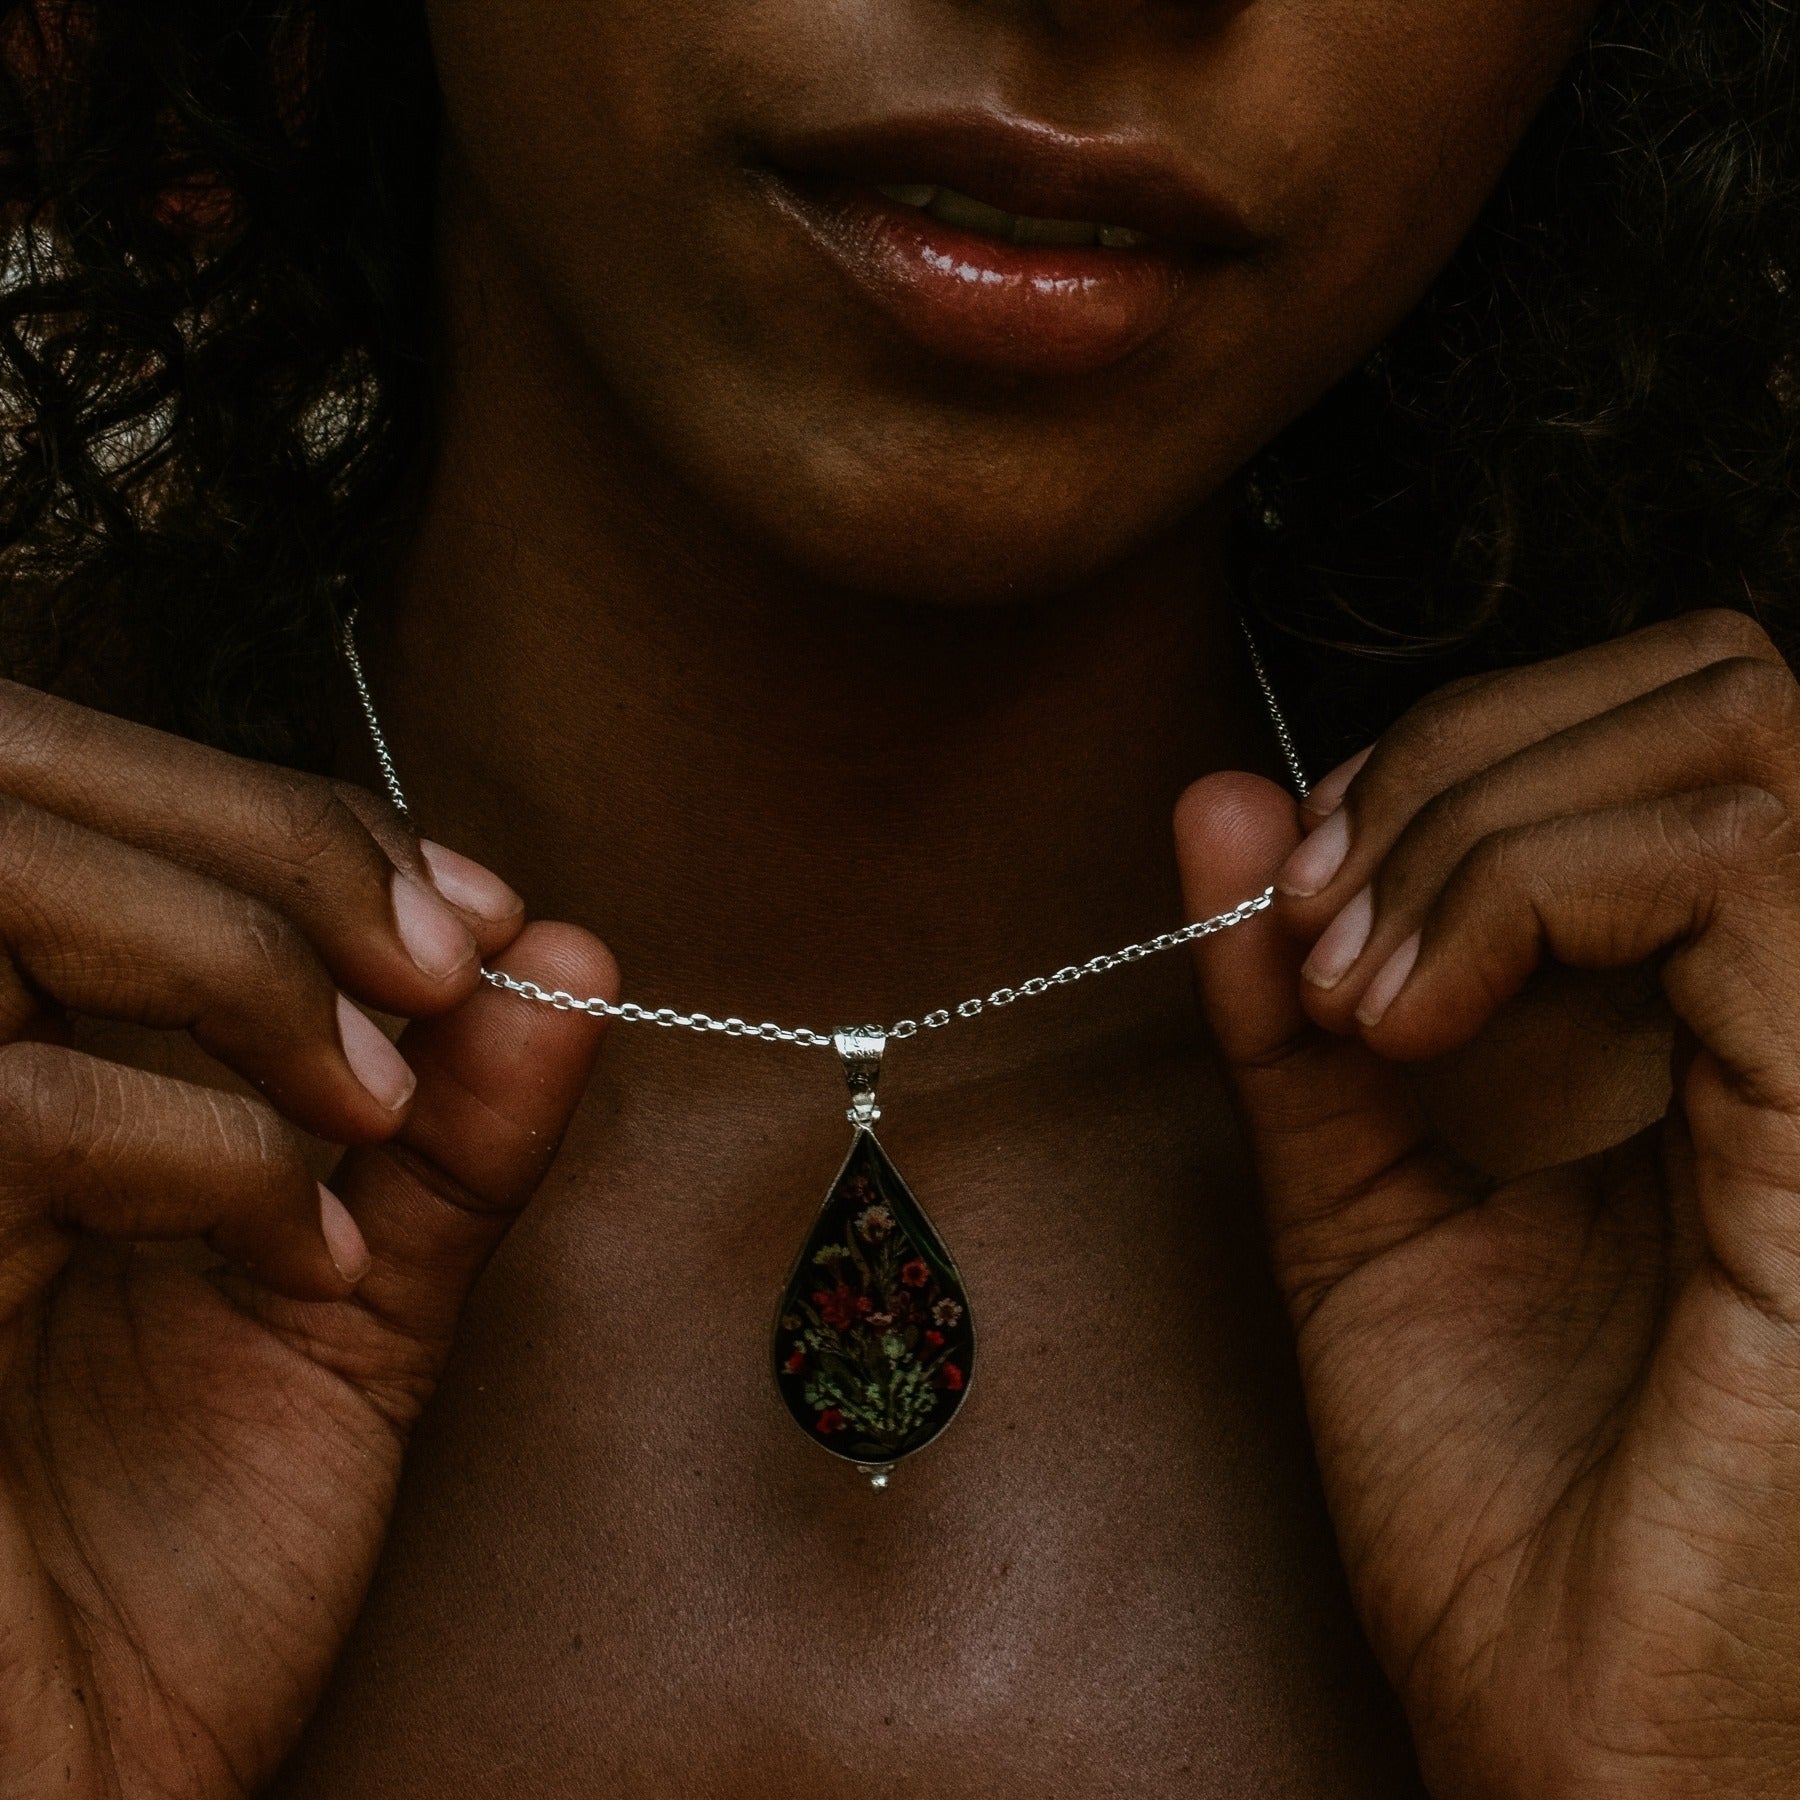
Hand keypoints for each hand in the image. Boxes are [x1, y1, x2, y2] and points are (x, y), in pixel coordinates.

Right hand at [0, 682, 615, 1796]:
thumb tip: (567, 957)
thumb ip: (455, 1136)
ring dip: (246, 966)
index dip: (304, 822)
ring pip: (10, 898)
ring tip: (376, 1104)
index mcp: (30, 1055)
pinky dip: (211, 1155)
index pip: (110, 797)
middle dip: (278, 847)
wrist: (68, 1787)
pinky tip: (305, 1263)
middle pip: (34, 786)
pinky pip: (20, 1110)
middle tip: (447, 954)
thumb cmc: (178, 1563)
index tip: (482, 915)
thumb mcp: (357, 1311)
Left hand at [1177, 611, 1799, 1798]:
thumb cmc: (1496, 1505)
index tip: (1298, 886)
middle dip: (1466, 752)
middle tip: (1325, 917)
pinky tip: (1410, 1019)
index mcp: (1732, 1032)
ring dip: (1479, 819)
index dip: (1456, 748)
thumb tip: (1215, 807)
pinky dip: (1526, 888)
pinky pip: (1741, 873)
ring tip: (1359, 990)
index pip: (1666, 727)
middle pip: (1715, 681)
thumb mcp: (1357, 1202)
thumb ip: (1291, 1010)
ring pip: (1734, 735)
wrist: (1572, 1737)